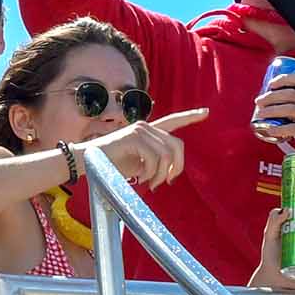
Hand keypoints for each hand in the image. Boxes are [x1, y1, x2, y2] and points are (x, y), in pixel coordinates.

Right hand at [86, 107, 206, 187]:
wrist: (88, 162)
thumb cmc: (112, 166)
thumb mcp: (139, 164)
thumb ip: (155, 162)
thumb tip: (170, 172)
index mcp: (148, 132)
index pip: (173, 121)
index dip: (190, 116)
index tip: (206, 112)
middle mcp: (145, 126)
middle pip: (176, 145)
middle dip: (176, 167)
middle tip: (164, 182)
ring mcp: (139, 130)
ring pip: (166, 154)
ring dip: (160, 174)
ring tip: (148, 183)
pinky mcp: (133, 137)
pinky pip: (154, 158)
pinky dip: (150, 172)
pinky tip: (139, 177)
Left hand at [252, 69, 294, 151]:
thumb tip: (273, 98)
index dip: (282, 79)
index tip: (270, 84)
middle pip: (289, 94)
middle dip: (270, 97)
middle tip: (258, 102)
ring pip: (289, 109)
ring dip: (271, 111)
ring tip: (260, 115)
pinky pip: (292, 128)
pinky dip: (279, 128)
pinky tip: (270, 129)